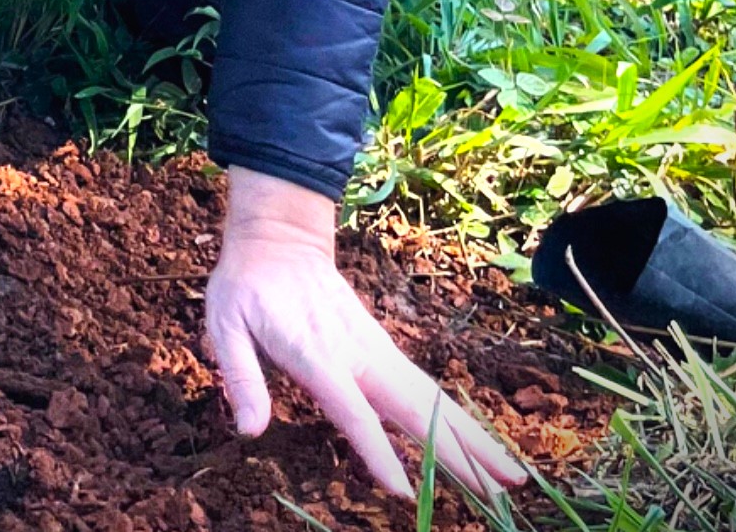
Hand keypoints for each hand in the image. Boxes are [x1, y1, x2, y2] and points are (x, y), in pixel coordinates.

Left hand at [207, 167, 528, 500]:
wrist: (280, 239)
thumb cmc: (246, 287)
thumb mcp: (223, 326)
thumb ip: (241, 378)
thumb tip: (249, 430)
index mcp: (316, 355)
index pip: (353, 412)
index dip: (377, 452)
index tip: (405, 492)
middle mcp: (357, 354)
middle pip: (416, 410)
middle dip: (460, 454)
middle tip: (499, 496)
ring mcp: (377, 349)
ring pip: (433, 399)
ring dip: (475, 438)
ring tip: (512, 477)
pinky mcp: (384, 348)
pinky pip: (426, 389)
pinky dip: (459, 418)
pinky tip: (480, 445)